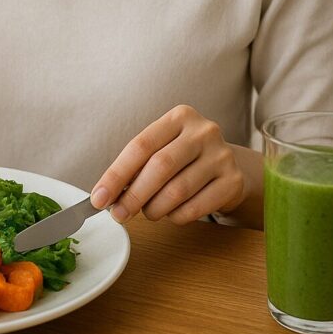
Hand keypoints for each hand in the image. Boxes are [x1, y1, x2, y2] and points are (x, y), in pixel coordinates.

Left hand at [90, 104, 245, 225]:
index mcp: (179, 117)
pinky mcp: (233, 181)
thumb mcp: (162, 149)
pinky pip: (196, 207)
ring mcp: (222, 155)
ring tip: (148, 212)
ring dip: (155, 208)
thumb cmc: (185, 159)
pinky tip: (171, 214)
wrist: (229, 167)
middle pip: (160, 166)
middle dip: (133, 195)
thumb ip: (137, 166)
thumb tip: (106, 194)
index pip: (140, 145)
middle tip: (118, 214)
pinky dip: (176, 216)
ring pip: (177, 190)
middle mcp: (203, 131)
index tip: (99, 198)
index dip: (116, 174)